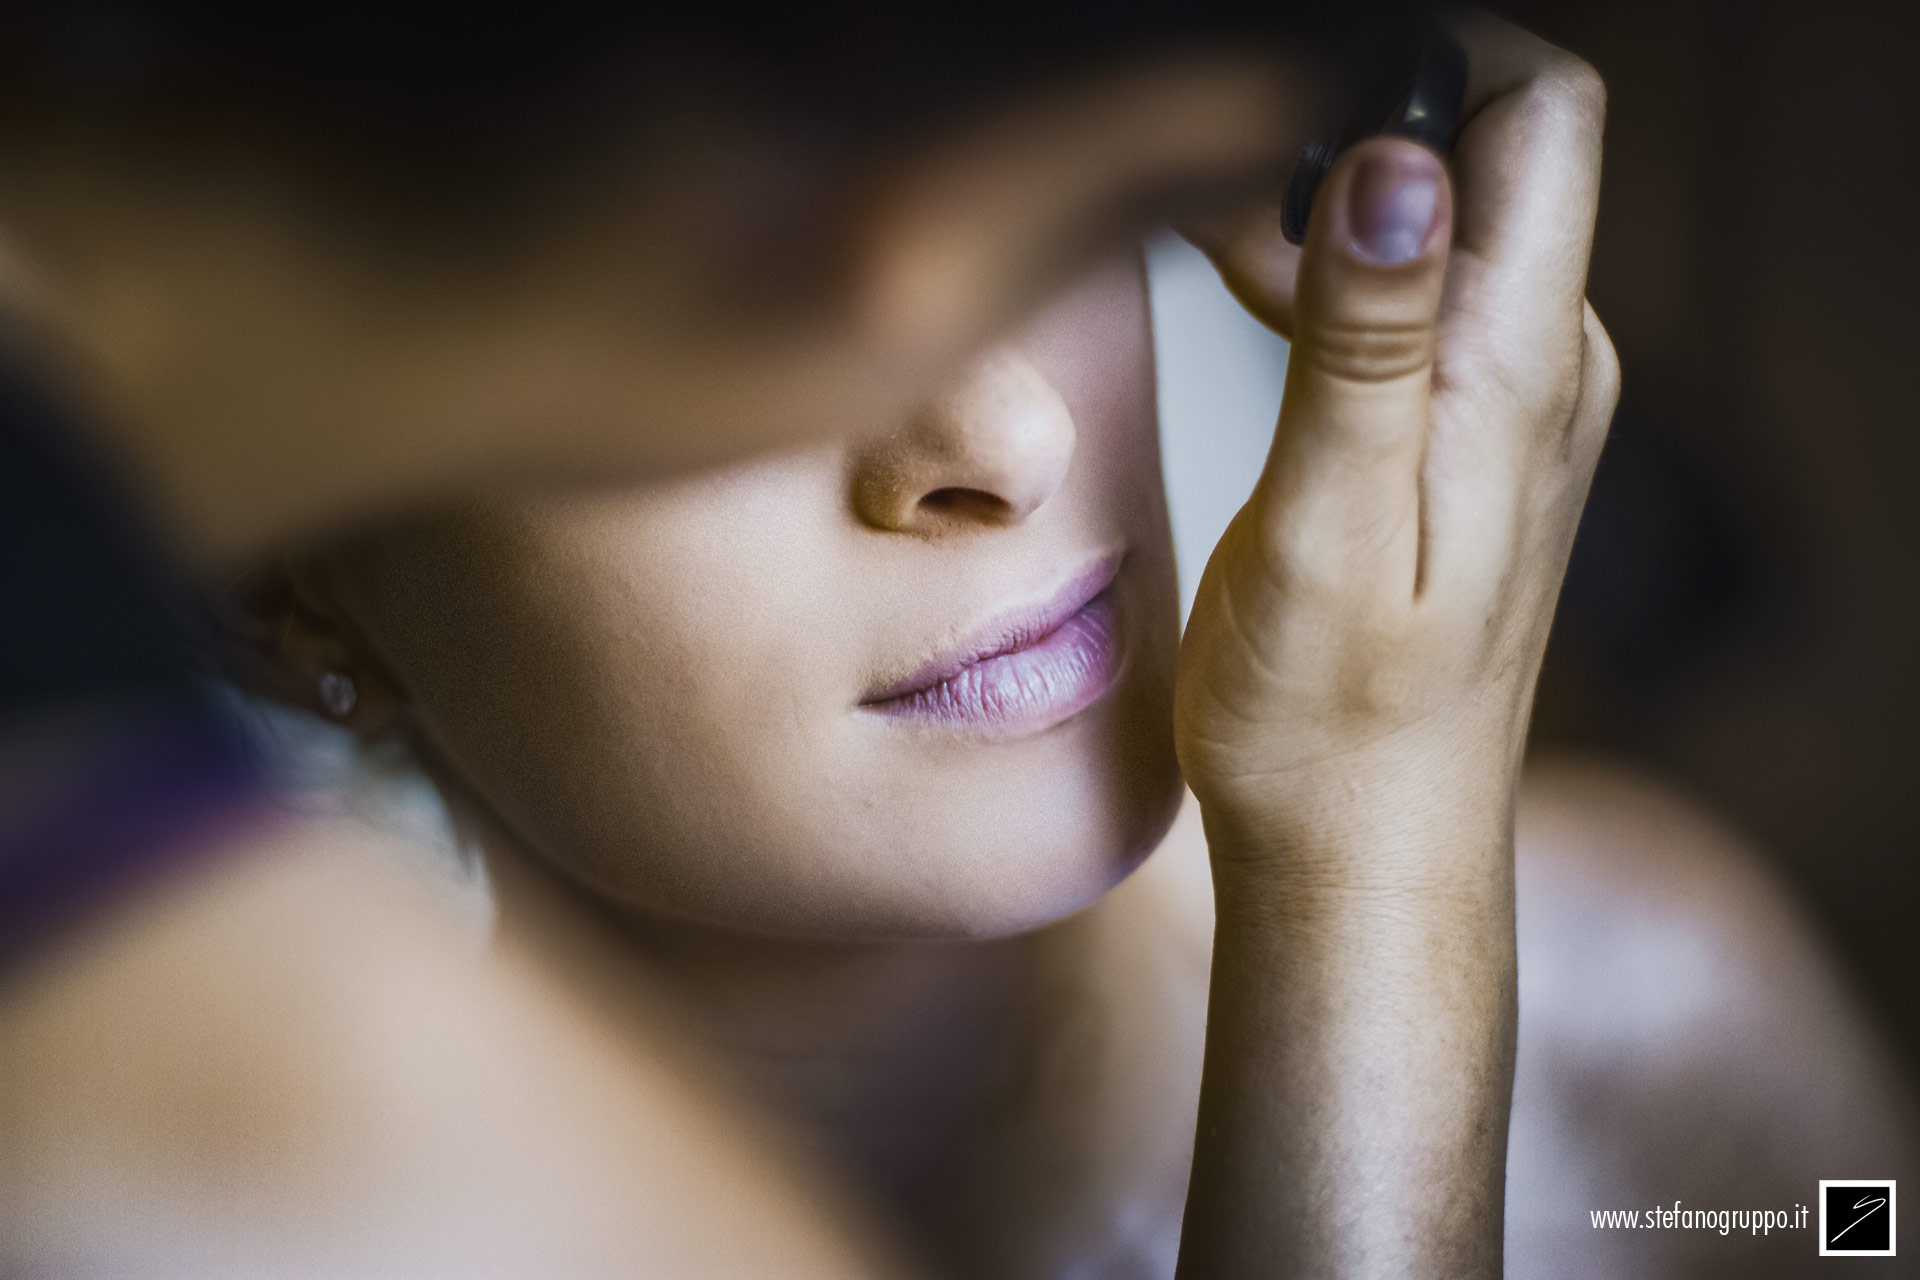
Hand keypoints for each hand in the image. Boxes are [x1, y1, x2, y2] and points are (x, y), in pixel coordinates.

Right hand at [1170, 15, 1619, 1276]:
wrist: (1364, 851)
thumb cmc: (1329, 724)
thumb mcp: (1331, 529)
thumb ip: (1368, 344)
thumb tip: (1396, 160)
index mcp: (1518, 367)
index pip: (1538, 110)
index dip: (1430, 49)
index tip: (1284, 74)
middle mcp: (1539, 364)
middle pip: (1483, 144)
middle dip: (1347, 104)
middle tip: (1196, 147)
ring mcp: (1506, 403)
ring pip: (1434, 214)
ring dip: (1320, 184)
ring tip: (1188, 209)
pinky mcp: (1459, 441)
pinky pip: (1406, 295)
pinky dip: (1318, 260)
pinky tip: (1226, 281)